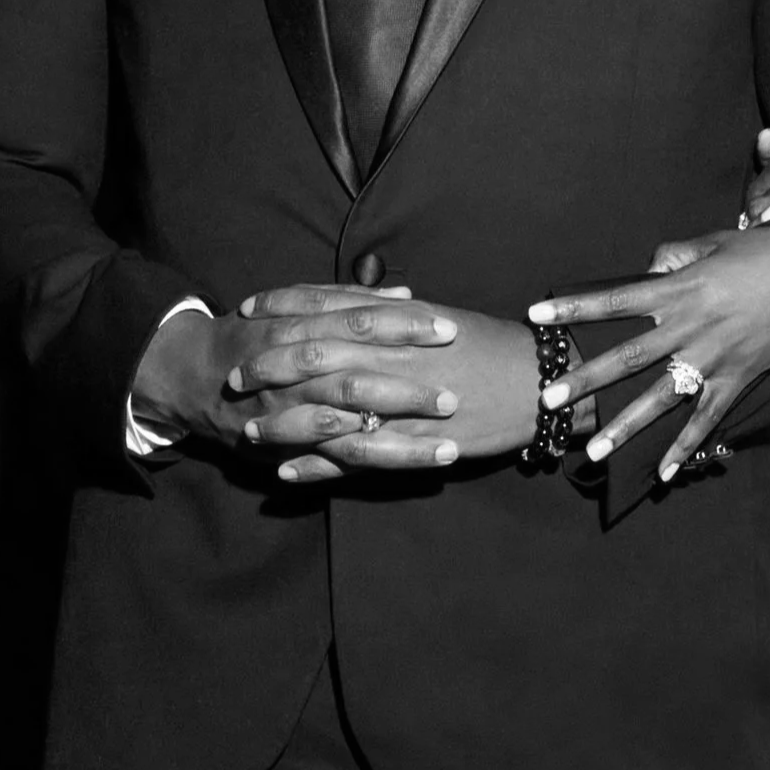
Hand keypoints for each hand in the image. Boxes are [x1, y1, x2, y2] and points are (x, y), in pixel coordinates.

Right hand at [129, 285, 468, 479]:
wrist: (192, 374)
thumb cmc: (257, 334)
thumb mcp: (295, 306)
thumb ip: (349, 299)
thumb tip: (406, 292)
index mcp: (300, 326)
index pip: (359, 321)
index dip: (404, 325)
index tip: (449, 327)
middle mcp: (294, 368)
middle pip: (356, 376)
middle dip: (407, 388)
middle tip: (455, 394)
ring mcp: (290, 409)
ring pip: (348, 423)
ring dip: (400, 435)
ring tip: (451, 443)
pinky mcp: (290, 444)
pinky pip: (334, 457)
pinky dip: (373, 461)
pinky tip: (415, 468)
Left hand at [267, 304, 540, 485]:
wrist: (535, 382)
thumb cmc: (489, 346)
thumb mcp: (438, 316)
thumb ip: (395, 309)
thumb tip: (364, 295)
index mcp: (395, 322)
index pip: (326, 307)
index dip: (283, 307)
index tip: (249, 309)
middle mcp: (389, 358)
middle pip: (314, 359)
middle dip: (269, 366)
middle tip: (234, 374)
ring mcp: (397, 403)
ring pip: (326, 414)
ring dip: (283, 424)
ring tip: (248, 432)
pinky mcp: (410, 443)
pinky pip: (355, 458)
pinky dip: (319, 467)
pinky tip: (288, 473)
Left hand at [528, 226, 769, 479]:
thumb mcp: (721, 242)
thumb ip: (680, 255)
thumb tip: (651, 265)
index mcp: (684, 288)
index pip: (618, 299)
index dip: (576, 307)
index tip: (538, 314)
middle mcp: (693, 327)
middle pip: (628, 357)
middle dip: (586, 379)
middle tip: (548, 397)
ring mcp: (716, 358)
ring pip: (661, 399)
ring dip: (625, 427)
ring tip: (593, 452)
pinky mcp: (739, 379)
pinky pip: (706, 419)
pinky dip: (685, 447)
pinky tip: (663, 473)